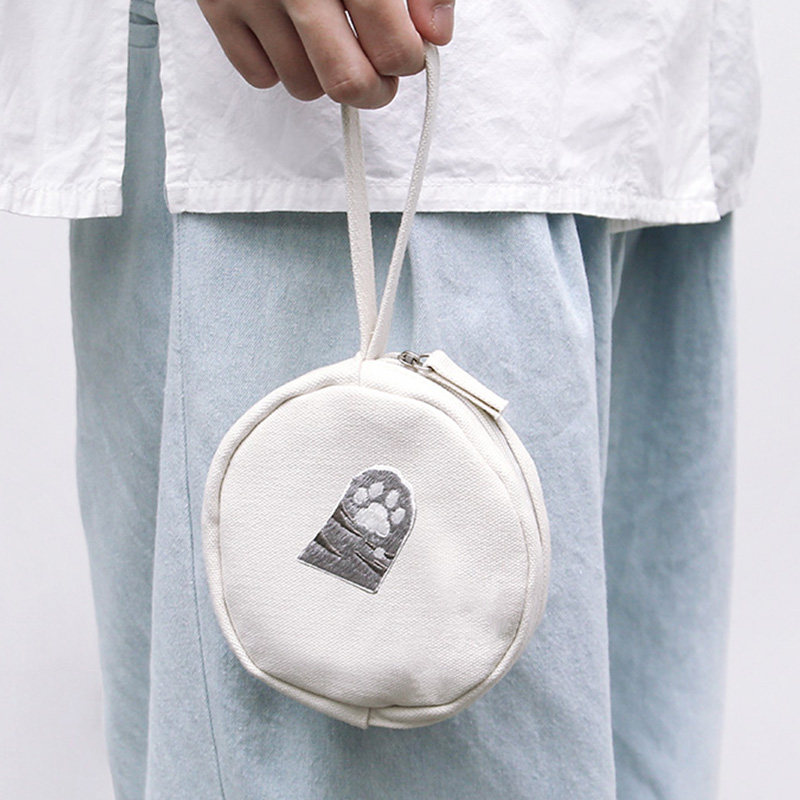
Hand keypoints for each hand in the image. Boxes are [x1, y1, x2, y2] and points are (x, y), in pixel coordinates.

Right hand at [196, 0, 453, 108]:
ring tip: (332, 40)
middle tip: (379, 72)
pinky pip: (259, 75)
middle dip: (374, 89)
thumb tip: (435, 36)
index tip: (409, 51)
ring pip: (303, 86)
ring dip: (326, 76)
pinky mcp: (216, 5)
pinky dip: (281, 65)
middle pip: (346, 82)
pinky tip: (291, 31)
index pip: (392, 49)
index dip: (409, 61)